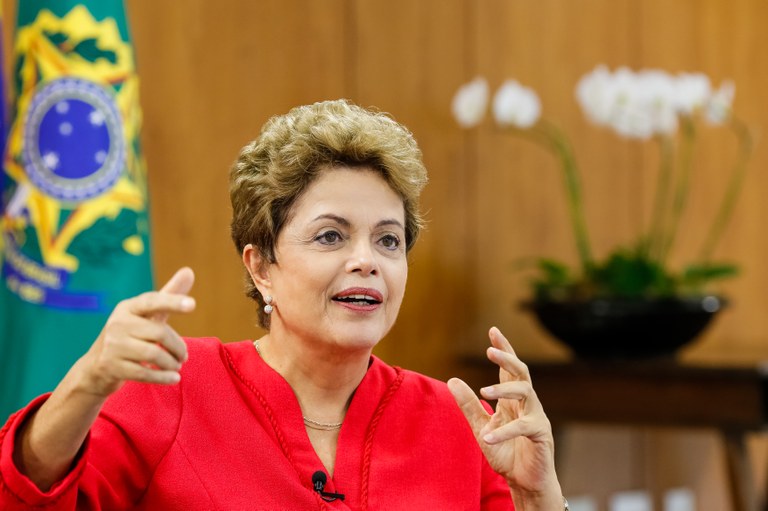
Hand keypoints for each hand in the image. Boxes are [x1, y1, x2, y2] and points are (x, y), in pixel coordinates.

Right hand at [77, 267, 195, 396]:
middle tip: (184, 356)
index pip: (152, 301)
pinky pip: (144, 373)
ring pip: (154, 354)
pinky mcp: (110, 366)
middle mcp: (118, 323)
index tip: (192, 305)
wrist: (96, 367)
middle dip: (177, 346)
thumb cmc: (131, 335)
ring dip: (171, 363)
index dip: (172, 302)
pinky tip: (174, 378)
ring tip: (177, 366)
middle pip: (159, 333)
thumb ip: (169, 295)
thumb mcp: (148, 315)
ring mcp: (112, 345)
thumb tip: (189, 271)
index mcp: (128, 308)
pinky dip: (163, 377)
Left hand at [448, 327, 560, 499]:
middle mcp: (527, 404)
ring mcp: (536, 417)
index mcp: (513, 400)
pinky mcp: (541, 434)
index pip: (509, 369)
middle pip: (521, 372)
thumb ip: (469, 404)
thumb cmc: (506, 453)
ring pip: (525, 392)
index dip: (503, 349)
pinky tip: (488, 436)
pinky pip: (524, 426)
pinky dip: (504, 431)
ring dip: (504, 389)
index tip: (493, 330)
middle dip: (507, 358)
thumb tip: (452, 379)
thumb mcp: (481, 426)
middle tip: (490, 350)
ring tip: (484, 391)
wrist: (524, 481)